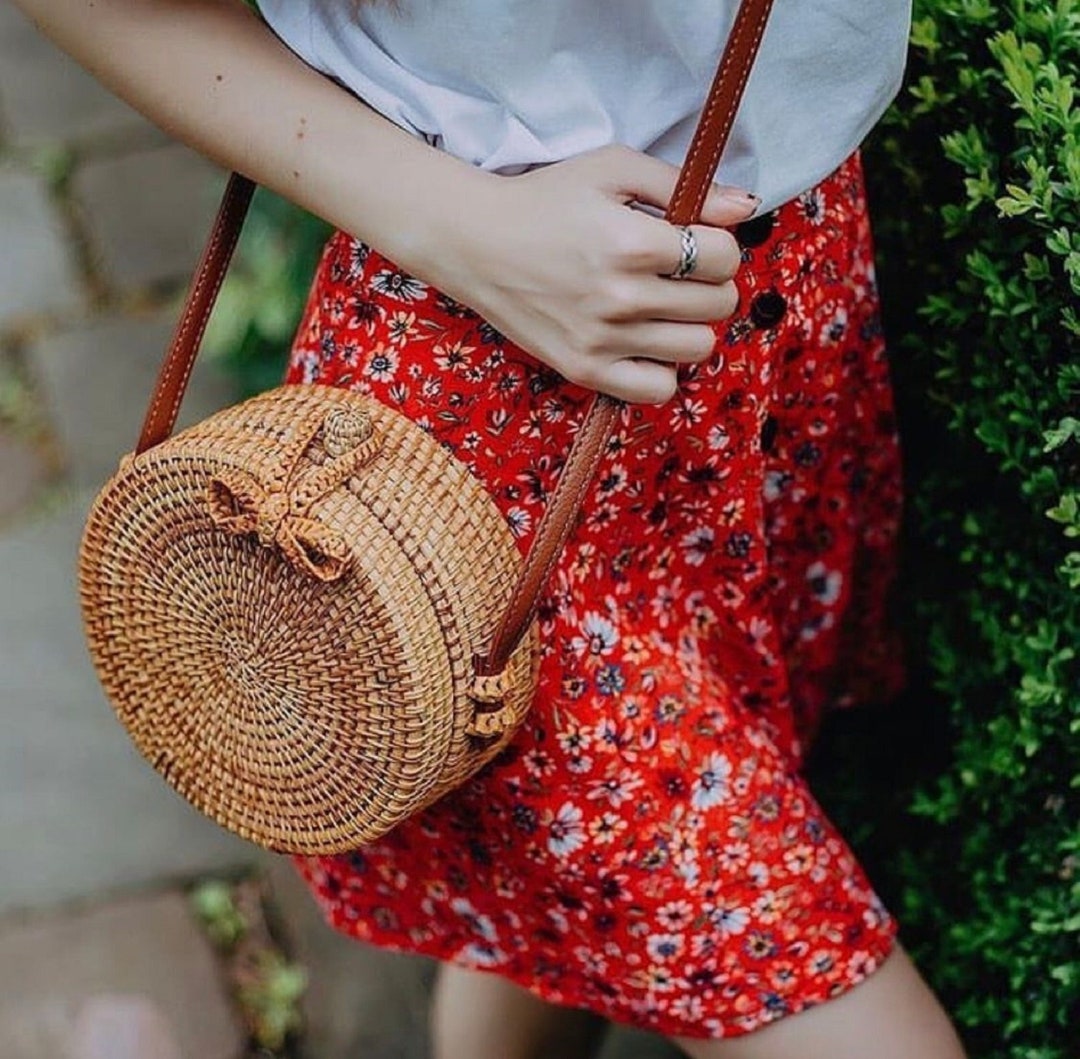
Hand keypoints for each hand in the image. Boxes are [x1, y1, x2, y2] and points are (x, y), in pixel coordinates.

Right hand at [428, 144, 756, 404]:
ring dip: (691, 325)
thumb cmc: (546, 200)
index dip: (719, 245)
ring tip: (662, 306)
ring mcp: (602, 340)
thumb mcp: (612, 169)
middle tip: (681, 273)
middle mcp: (620, 297)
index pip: (724, 257)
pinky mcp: (584, 370)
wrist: (476, 243)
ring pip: (697, 347)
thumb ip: (683, 185)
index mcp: (632, 243)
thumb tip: (744, 206)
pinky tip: (644, 342)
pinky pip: (658, 389)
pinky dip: (662, 368)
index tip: (695, 241)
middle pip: (718, 305)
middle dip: (710, 283)